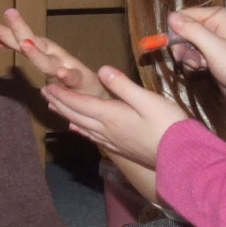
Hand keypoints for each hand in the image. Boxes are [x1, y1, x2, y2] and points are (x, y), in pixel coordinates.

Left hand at [0, 9, 102, 95]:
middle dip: (21, 30)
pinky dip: (67, 76)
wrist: (100, 97)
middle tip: (8, 12)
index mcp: (46, 55)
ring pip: (50, 62)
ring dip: (38, 54)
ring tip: (25, 44)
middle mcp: (56, 58)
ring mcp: (68, 69)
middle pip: (35, 43)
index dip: (7, 35)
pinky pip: (74, 80)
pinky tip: (61, 74)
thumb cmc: (71, 80)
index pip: (24, 42)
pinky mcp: (83, 83)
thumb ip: (22, 52)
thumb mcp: (45, 65)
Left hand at [43, 65, 190, 168]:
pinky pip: (93, 137)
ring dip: (67, 115)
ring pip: (82, 127)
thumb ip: (122, 85)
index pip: (80, 103)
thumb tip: (102, 70)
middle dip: (60, 103)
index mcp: (111, 116)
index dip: (63, 94)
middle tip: (45, 94)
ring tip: (56, 108)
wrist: (181, 156)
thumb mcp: (147, 99)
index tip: (47, 86)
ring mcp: (113, 141)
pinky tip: (79, 129)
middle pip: (76, 115)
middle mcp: (107, 130)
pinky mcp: (121, 148)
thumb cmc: (168, 125)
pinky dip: (81, 130)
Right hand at [168, 6, 225, 99]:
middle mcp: (211, 25)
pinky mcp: (208, 54)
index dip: (177, 30)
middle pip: (182, 30)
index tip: (176, 46)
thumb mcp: (214, 47)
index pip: (184, 15)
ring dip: (188, 57)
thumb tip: (170, 16)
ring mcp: (209, 40)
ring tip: (199, 65)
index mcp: (215, 16)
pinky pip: (191, 54)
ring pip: (184, 44)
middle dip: (182, 46)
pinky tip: (201, 69)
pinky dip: (192, 63)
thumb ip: (192, 31)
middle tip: (188, 59)